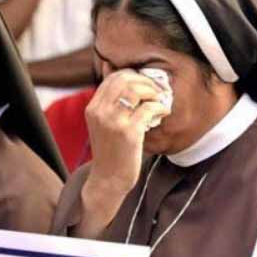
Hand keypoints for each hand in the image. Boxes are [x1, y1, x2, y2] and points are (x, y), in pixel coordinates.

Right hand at [84, 69, 169, 194]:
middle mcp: (100, 112)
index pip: (113, 77)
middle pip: (125, 79)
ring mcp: (113, 121)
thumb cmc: (111, 152)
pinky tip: (163, 112)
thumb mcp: (104, 125)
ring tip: (159, 100)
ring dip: (153, 92)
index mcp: (93, 108)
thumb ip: (112, 105)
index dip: (133, 76)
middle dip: (145, 81)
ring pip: (136, 90)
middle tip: (158, 90)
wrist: (108, 180)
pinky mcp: (129, 132)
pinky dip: (159, 107)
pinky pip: (148, 109)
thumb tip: (129, 80)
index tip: (146, 83)